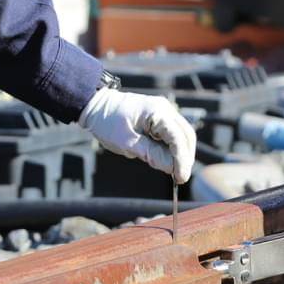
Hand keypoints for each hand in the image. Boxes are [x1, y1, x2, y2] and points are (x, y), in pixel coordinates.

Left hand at [79, 88, 195, 183]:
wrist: (96, 105)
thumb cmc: (108, 123)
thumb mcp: (128, 143)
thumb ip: (152, 155)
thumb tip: (171, 167)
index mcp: (158, 112)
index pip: (178, 139)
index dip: (182, 160)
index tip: (180, 178)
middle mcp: (165, 108)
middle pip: (186, 135)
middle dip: (185, 157)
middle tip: (180, 177)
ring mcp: (164, 111)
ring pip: (182, 135)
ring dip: (180, 153)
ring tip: (173, 171)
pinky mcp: (159, 116)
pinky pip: (172, 133)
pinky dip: (172, 147)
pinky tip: (167, 159)